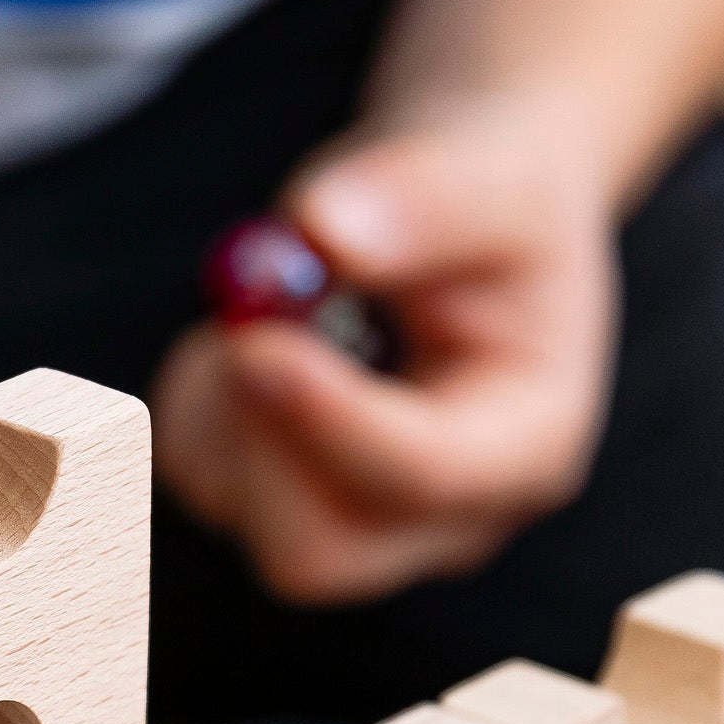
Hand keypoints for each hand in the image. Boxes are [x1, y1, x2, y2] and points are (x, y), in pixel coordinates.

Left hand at [154, 103, 617, 601]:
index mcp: (525, 445)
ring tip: (281, 299)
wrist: (473, 216)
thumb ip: (425, 196)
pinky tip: (255, 337)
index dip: (325, 421)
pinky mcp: (282, 505)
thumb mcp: (490, 170)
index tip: (255, 346)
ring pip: (237, 505)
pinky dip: (199, 398)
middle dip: (255, 441)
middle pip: (317, 553)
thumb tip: (322, 231)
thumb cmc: (495, 200)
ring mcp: (359, 524)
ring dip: (223, 397)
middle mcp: (443, 516)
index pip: (421, 476)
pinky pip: (197, 472)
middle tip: (239, 326)